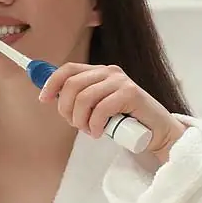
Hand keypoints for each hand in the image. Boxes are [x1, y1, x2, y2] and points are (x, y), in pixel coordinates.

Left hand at [38, 63, 186, 162]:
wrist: (157, 131)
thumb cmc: (125, 121)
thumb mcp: (98, 108)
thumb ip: (82, 100)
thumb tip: (52, 97)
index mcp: (99, 72)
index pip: (68, 69)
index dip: (52, 83)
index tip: (44, 99)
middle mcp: (109, 72)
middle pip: (72, 85)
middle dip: (66, 109)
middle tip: (76, 124)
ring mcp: (121, 81)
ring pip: (84, 98)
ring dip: (81, 120)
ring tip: (89, 130)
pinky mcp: (131, 93)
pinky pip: (100, 110)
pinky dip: (95, 126)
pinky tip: (99, 133)